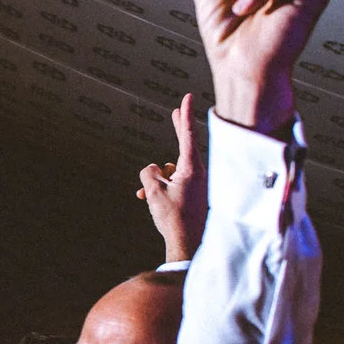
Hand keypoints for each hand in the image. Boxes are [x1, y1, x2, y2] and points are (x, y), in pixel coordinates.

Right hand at [136, 93, 207, 262]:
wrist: (188, 245)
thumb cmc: (173, 218)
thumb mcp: (153, 192)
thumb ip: (149, 173)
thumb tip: (153, 168)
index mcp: (191, 169)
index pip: (188, 135)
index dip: (185, 115)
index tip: (187, 98)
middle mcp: (198, 174)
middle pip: (185, 146)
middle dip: (178, 130)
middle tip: (176, 112)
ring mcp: (198, 186)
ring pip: (174, 172)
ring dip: (158, 179)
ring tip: (145, 196)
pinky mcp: (196, 197)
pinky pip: (176, 185)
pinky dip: (163, 188)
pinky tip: (148, 200)